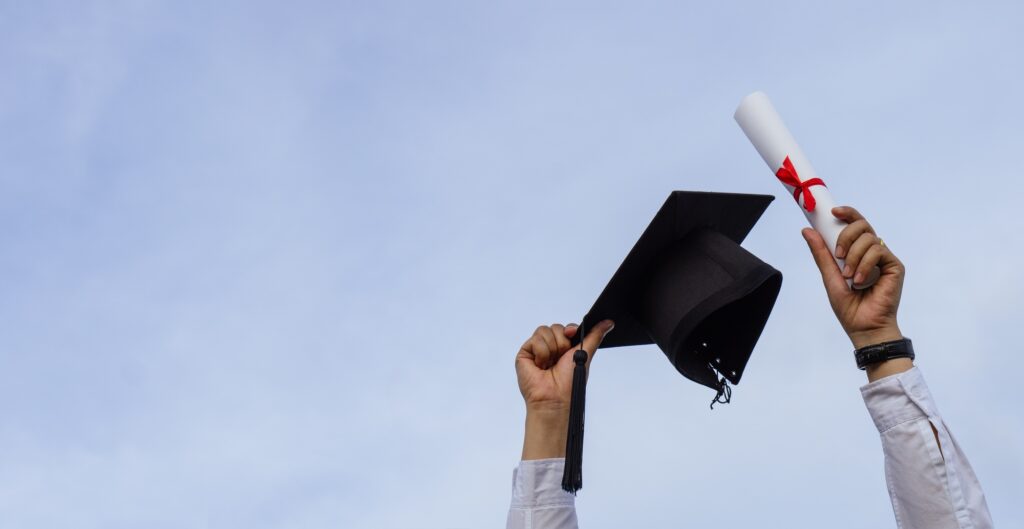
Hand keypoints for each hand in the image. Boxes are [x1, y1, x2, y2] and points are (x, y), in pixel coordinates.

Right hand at [515, 320, 613, 458]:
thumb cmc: (569, 383)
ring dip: (552, 349)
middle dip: (561, 342)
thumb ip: (595, 336)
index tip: (573, 334)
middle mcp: (551, 348)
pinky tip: (541, 365)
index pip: (566, 328)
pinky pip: (535, 339)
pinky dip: (541, 352)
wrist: (555, 398)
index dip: (570, 329)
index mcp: (565, 348)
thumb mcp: (585, 354)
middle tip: (560, 358)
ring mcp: (537, 350)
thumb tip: (608, 322)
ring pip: (544, 331)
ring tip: (550, 364)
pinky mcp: (525, 353)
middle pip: (556, 327)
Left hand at [802, 206, 904, 351]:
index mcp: (857, 252)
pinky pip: (878, 251)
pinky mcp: (896, 266)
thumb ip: (821, 254)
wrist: (864, 327)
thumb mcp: (829, 276)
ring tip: (849, 278)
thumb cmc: (848, 306)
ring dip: (854, 257)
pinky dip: (865, 264)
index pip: (855, 225)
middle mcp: (872, 252)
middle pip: (863, 225)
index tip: (833, 212)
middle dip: (846, 235)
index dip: (847, 213)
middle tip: (838, 256)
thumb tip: (807, 230)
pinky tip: (860, 281)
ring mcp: (885, 258)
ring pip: (869, 238)